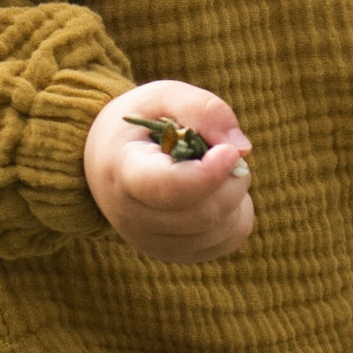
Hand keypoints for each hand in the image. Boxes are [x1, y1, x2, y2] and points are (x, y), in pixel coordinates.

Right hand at [84, 80, 253, 263]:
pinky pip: (230, 237)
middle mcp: (134, 219)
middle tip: (227, 150)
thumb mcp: (161, 98)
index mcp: (124, 174)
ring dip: (236, 192)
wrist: (110, 163)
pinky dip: (237, 211)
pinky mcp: (177, 255)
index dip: (208, 174)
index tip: (230, 151)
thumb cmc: (139, 125)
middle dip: (232, 178)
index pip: (169, 188)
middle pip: (205, 212)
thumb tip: (243, 148)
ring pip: (222, 227)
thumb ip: (201, 109)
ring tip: (215, 169)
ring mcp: (155, 244)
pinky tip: (215, 191)